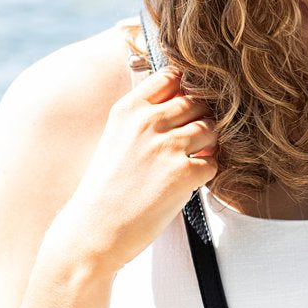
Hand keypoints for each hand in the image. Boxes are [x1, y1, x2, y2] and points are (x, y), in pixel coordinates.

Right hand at [56, 67, 218, 272]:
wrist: (93, 232)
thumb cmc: (106, 189)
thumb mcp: (117, 138)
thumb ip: (146, 117)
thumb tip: (189, 102)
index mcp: (129, 109)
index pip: (172, 76)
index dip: (185, 91)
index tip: (184, 110)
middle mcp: (148, 122)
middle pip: (198, 102)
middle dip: (200, 120)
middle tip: (187, 145)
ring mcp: (167, 146)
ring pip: (212, 129)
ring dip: (207, 145)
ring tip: (187, 163)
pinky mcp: (184, 173)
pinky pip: (213, 163)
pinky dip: (205, 174)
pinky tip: (185, 185)